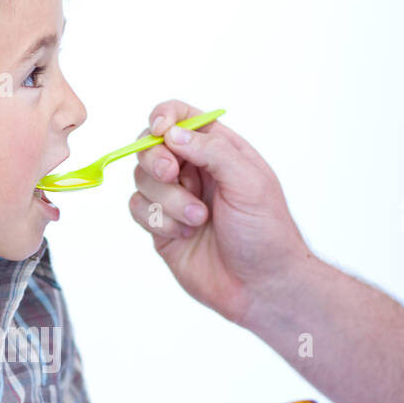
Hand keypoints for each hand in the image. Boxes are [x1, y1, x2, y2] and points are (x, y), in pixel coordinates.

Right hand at [128, 98, 309, 325]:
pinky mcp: (161, 227)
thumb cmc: (266, 232)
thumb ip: (211, 150)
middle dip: (156, 159)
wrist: (260, 286)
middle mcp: (194, 170)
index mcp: (219, 150)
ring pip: (142, 179)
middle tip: (173, 176)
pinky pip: (137, 209)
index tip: (161, 130)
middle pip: (151, 145)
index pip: (181, 117)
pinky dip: (158, 221)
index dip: (164, 117)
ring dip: (167, 200)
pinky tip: (184, 235)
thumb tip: (171, 133)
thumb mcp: (248, 182)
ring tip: (198, 220)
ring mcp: (174, 198)